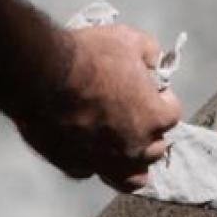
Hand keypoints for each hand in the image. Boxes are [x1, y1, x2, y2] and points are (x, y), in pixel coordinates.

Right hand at [15, 23, 180, 191]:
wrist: (43, 75)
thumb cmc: (90, 56)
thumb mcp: (129, 40)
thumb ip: (149, 53)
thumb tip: (152, 62)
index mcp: (153, 117)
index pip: (173, 114)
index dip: (163, 99)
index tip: (150, 89)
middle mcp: (134, 147)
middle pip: (155, 149)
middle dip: (150, 131)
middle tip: (134, 113)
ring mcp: (105, 162)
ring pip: (131, 177)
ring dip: (131, 161)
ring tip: (122, 145)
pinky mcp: (75, 167)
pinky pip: (93, 171)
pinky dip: (95, 162)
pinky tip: (89, 146)